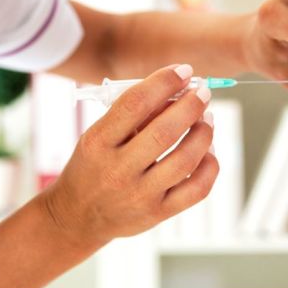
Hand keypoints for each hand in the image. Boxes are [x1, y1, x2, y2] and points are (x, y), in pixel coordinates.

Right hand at [44, 64, 216, 245]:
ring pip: (185, 160)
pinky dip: (210, 165)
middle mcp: (118, 170)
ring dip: (204, 132)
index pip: (134, 104)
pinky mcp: (158, 213)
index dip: (163, 82)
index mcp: (98, 142)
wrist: (78, 216)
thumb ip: (131, 115)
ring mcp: (140, 195)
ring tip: (208, 118)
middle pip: (164, 132)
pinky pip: (197, 189)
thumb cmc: (93, 165)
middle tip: (204, 91)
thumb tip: (177, 91)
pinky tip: (208, 151)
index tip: (184, 71)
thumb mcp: (98, 136)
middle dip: (191, 105)